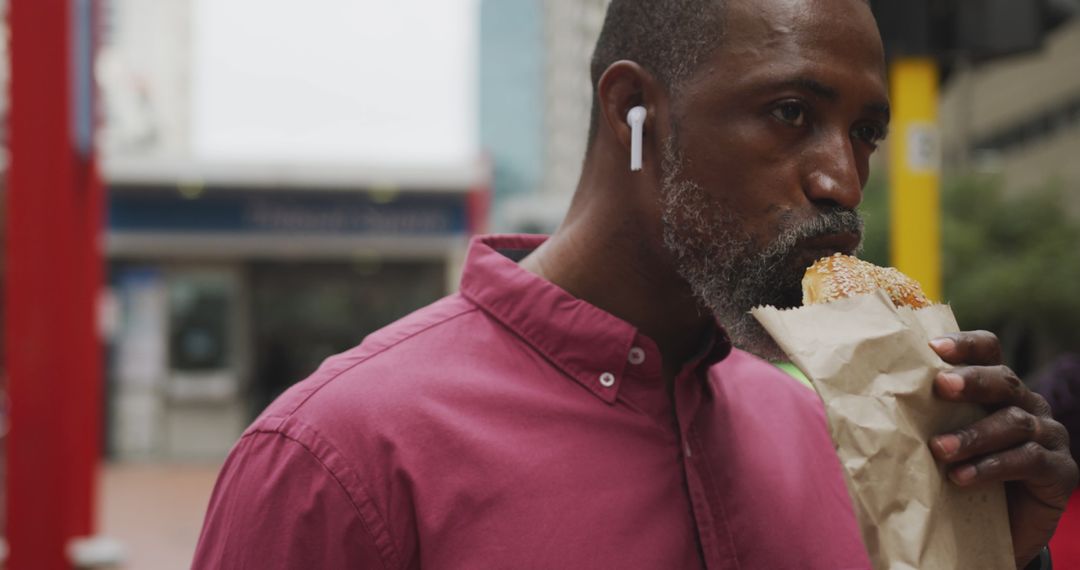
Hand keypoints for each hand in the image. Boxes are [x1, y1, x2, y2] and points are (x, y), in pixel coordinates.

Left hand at [928, 331, 1077, 568]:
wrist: (1001, 531)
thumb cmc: (962, 476)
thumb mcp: (940, 443)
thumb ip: (919, 420)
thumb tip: (859, 402)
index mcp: (997, 390)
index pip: (988, 352)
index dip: (965, 345)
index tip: (933, 347)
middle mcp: (1027, 405)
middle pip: (1004, 380)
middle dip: (972, 381)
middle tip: (941, 386)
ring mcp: (1049, 436)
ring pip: (1014, 422)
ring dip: (974, 434)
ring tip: (940, 449)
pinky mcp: (1060, 471)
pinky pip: (1029, 460)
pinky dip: (992, 467)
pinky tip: (962, 478)